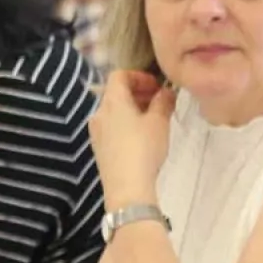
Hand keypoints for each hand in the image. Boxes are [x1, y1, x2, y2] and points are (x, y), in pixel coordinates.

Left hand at [89, 70, 175, 211]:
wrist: (126, 187)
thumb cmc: (143, 148)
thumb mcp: (159, 122)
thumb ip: (163, 102)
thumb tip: (166, 91)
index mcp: (111, 102)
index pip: (119, 76)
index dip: (139, 76)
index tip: (156, 86)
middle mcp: (98, 113)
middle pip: (115, 93)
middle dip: (138, 93)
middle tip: (159, 102)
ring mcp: (96, 132)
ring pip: (113, 111)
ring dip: (133, 109)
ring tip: (154, 119)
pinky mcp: (99, 148)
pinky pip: (111, 126)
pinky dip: (126, 123)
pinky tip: (142, 137)